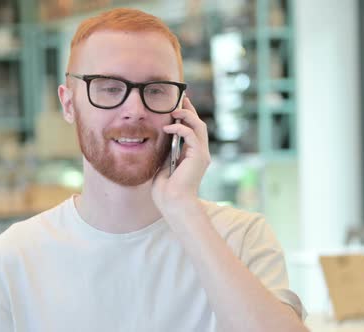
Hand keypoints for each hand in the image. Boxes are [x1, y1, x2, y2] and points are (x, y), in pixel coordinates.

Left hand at [152, 97, 210, 213]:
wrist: (173, 203)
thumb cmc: (166, 191)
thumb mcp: (164, 166)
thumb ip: (167, 152)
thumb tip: (161, 138)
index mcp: (193, 156)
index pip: (193, 131)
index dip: (187, 118)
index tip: (178, 106)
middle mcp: (200, 154)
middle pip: (199, 125)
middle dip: (189, 111)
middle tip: (180, 99)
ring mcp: (201, 155)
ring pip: (199, 126)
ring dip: (187, 115)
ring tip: (174, 110)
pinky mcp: (198, 156)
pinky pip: (191, 134)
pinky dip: (180, 128)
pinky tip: (168, 127)